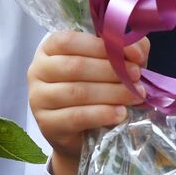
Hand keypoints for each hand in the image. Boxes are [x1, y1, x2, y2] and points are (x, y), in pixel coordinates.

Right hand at [28, 30, 148, 174]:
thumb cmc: (96, 88)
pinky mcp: (47, 124)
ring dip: (112, 93)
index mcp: (50, 48)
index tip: (133, 55)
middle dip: (112, 70)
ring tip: (135, 96)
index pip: (70, 41)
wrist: (82, 133)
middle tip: (137, 77)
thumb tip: (137, 50)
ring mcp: (38, 98)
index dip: (103, 46)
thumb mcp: (111, 64)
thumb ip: (124, 49)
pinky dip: (102, 114)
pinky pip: (76, 117)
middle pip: (75, 66)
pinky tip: (120, 113)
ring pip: (77, 92)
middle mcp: (38, 70)